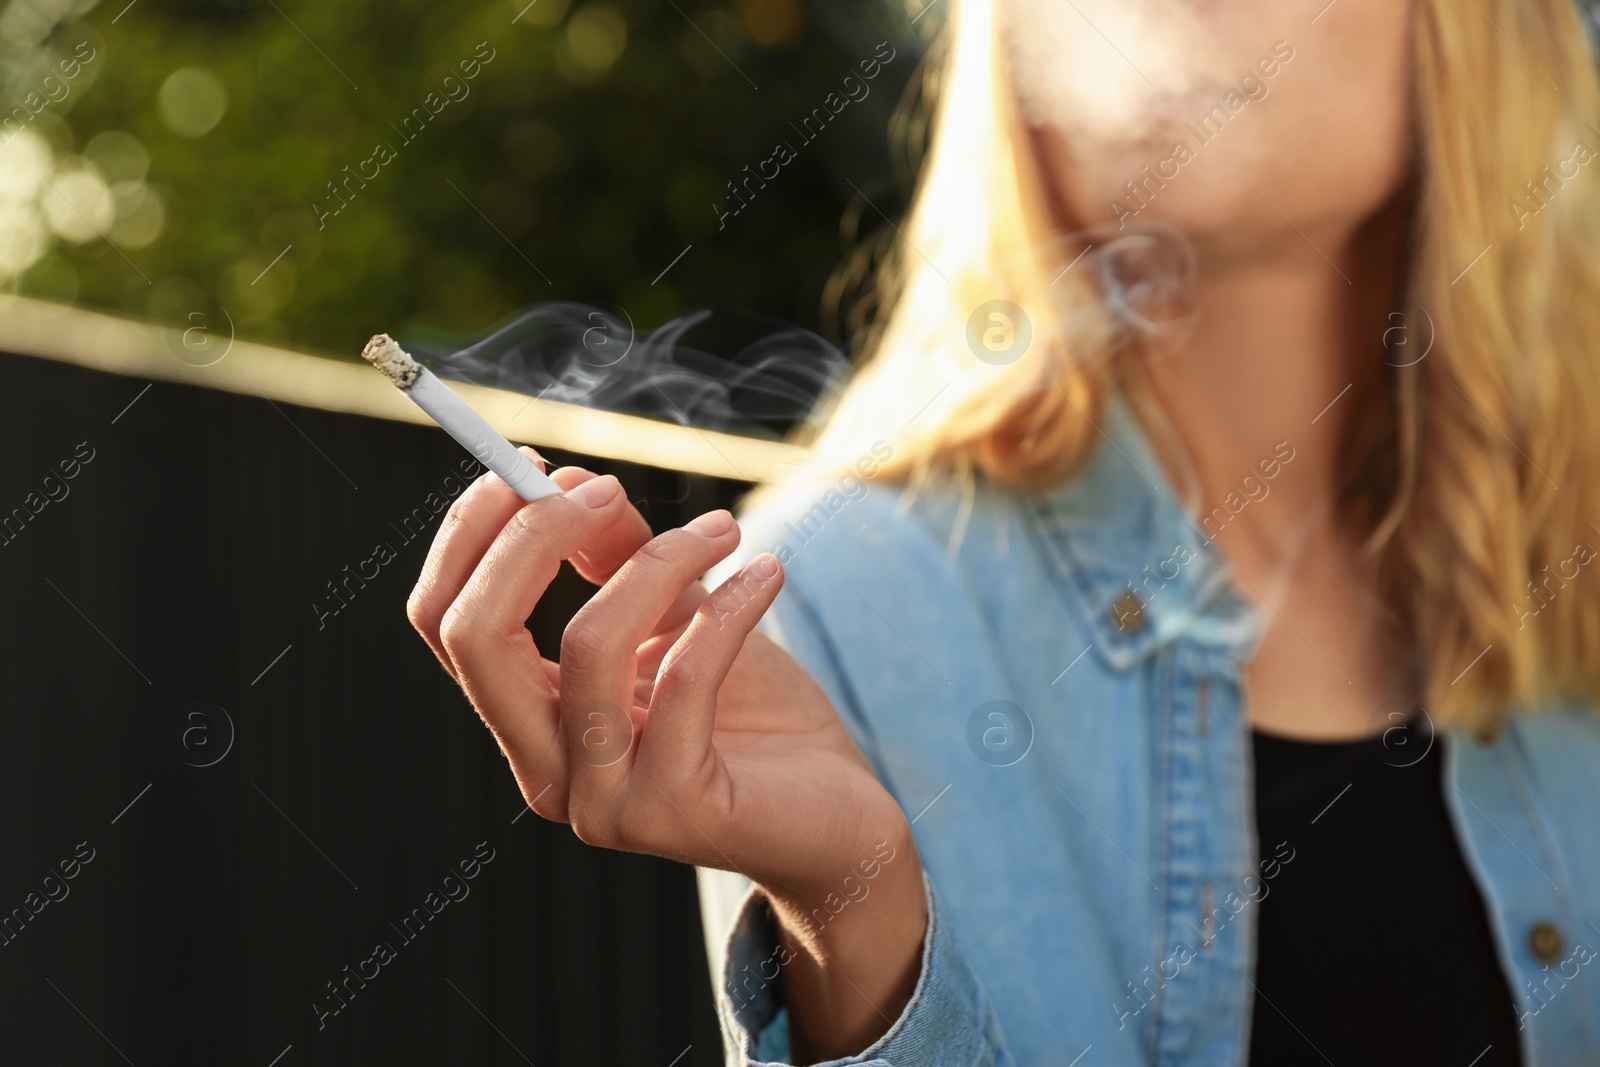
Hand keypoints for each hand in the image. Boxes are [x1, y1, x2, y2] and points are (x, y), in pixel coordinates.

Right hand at [406, 451, 926, 1057]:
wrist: (837, 820)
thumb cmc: (752, 719)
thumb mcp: (678, 620)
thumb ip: (618, 559)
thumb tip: (568, 482)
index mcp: (528, 722)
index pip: (445, 623)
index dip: (472, 534)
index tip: (531, 466)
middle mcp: (544, 770)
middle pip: (478, 637)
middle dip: (531, 537)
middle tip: (606, 489)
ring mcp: (601, 801)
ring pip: (588, 645)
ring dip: (658, 561)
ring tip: (725, 530)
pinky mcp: (674, 811)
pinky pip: (686, 678)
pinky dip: (725, 607)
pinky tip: (766, 574)